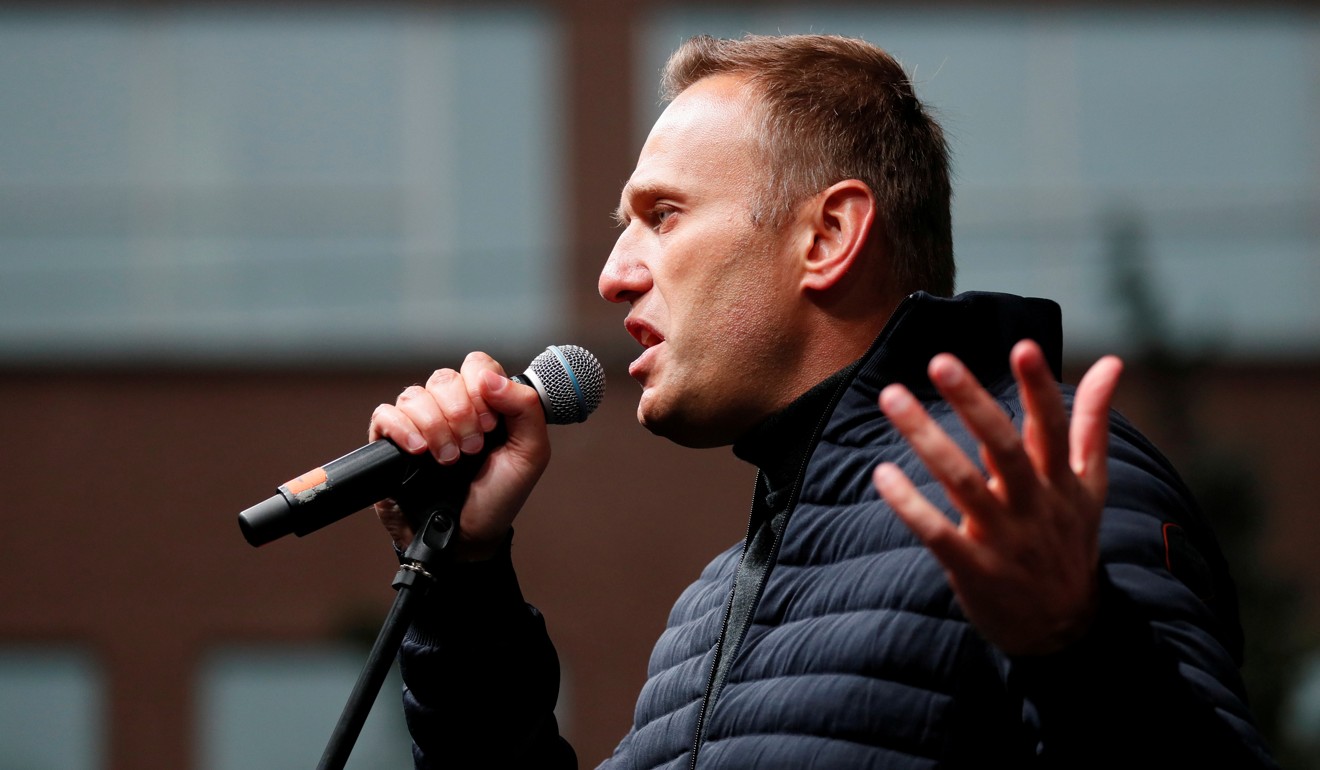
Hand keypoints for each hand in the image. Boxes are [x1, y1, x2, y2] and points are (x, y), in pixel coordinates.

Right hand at [369, 352, 549, 559]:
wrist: (466, 539)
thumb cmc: (499, 496)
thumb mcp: (530, 454)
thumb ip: (526, 408)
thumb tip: (490, 377)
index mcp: (485, 404)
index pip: (477, 365)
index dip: (481, 387)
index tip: (490, 424)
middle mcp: (450, 408)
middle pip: (444, 378)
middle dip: (460, 413)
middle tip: (472, 448)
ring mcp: (419, 424)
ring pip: (414, 395)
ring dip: (435, 427)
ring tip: (448, 460)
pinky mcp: (389, 443)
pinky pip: (385, 415)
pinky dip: (403, 430)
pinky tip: (419, 452)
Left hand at [871, 339, 1122, 654]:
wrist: (1065, 630)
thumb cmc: (1069, 542)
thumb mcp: (1091, 486)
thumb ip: (1091, 422)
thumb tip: (1113, 362)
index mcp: (1061, 481)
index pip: (1052, 427)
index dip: (1040, 388)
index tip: (1024, 347)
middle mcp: (1035, 505)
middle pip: (1004, 448)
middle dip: (973, 403)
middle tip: (940, 361)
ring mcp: (1005, 539)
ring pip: (964, 483)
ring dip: (927, 439)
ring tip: (892, 396)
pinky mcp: (975, 570)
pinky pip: (938, 534)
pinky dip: (910, 506)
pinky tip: (881, 475)